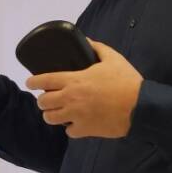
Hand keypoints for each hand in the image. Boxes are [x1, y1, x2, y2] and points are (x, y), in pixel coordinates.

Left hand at [26, 40, 141, 137]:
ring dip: (53, 115)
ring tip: (59, 112)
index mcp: (74, 80)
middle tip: (49, 99)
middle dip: (43, 100)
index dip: (33, 81)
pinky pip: (69, 131)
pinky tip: (77, 123)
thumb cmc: (127, 82)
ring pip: (50, 118)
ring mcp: (76, 115)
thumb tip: (88, 41)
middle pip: (42, 102)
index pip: (44, 80)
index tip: (30, 82)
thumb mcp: (113, 59)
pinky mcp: (85, 129)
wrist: (141, 106)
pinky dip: (71, 128)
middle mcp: (70, 98)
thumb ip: (98, 48)